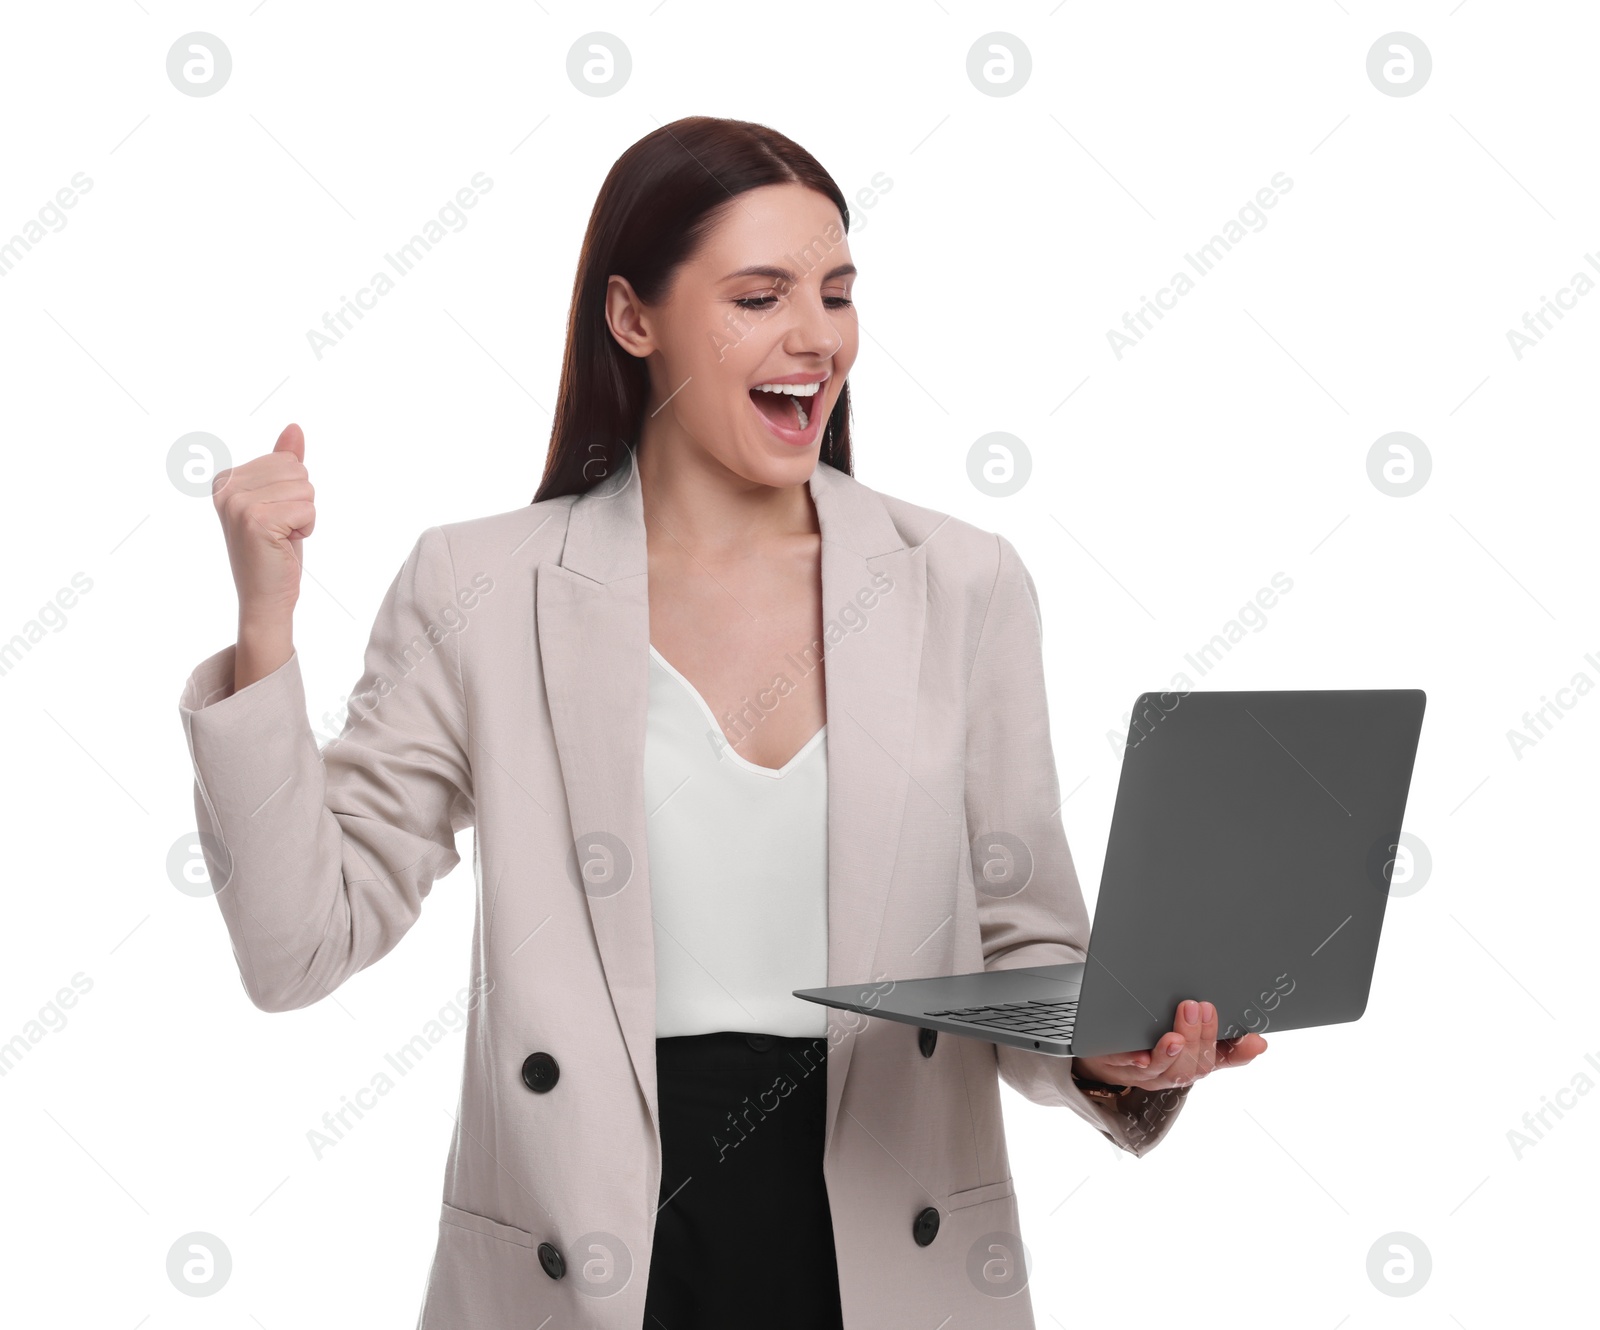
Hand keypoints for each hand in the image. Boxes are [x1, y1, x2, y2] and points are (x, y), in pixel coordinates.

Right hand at [213, 422, 314, 625]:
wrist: (265, 596)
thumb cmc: (275, 550)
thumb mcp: (280, 500)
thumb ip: (283, 463)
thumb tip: (294, 428)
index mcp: (226, 479)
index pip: (286, 460)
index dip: (292, 491)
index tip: (273, 517)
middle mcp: (226, 488)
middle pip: (297, 471)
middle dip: (300, 501)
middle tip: (280, 528)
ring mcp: (238, 503)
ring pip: (305, 488)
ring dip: (304, 515)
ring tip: (282, 536)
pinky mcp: (256, 520)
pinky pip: (308, 508)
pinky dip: (306, 528)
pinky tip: (286, 544)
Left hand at [1071, 998, 1267, 1092]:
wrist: (1101, 1056)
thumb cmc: (1149, 1042)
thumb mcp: (1186, 1040)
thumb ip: (1216, 1039)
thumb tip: (1258, 1040)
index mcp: (1189, 1064)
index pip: (1218, 1061)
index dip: (1238, 1054)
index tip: (1253, 1039)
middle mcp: (1169, 1073)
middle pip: (1191, 1066)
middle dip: (1199, 1038)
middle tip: (1199, 1007)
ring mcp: (1141, 1073)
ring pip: (1163, 1071)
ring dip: (1171, 1052)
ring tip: (1176, 1033)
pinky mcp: (1113, 1064)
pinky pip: (1123, 1066)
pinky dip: (1133, 1061)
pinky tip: (1140, 1055)